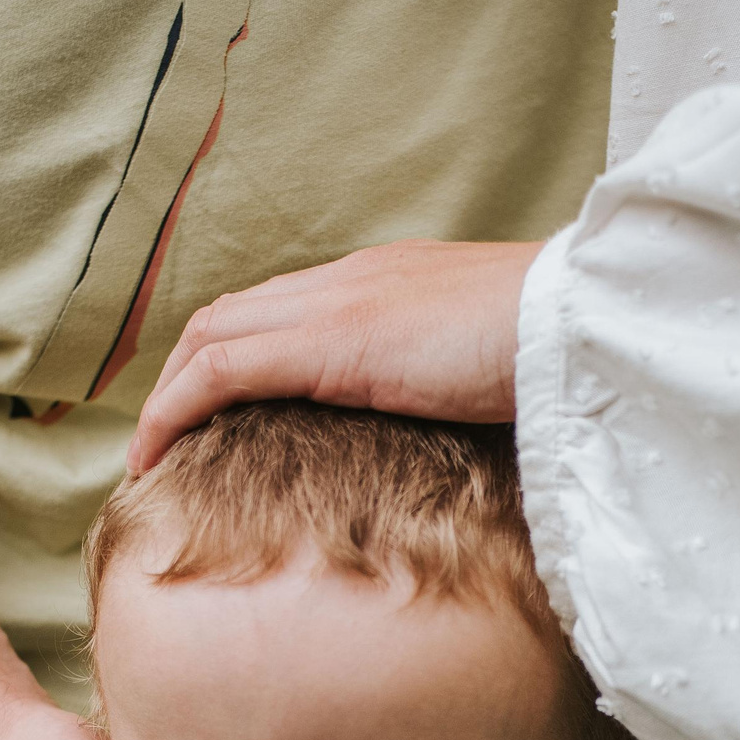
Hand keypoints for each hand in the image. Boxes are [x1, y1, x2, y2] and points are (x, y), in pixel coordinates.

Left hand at [126, 239, 542, 472]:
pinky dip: (175, 411)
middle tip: (166, 441)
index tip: (219, 416)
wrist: (589, 324)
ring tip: (150, 459)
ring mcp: (336, 305)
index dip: (237, 355)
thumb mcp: (503, 371)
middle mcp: (352, 280)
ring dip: (169, 396)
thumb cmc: (568, 357)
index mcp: (393, 282)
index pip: (287, 308)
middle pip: (233, 314)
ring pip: (213, 335)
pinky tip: (155, 458)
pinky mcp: (329, 344)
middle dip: (186, 373)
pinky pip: (220, 372)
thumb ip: (467, 389)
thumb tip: (471, 440)